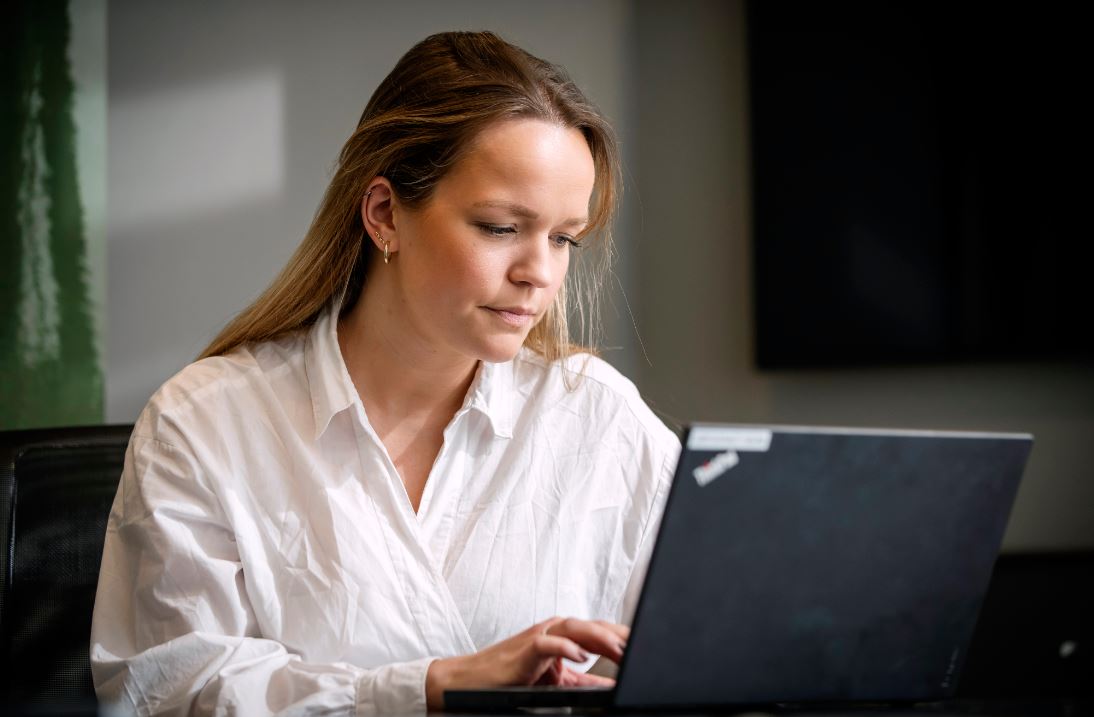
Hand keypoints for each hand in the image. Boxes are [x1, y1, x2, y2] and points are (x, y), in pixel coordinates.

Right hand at [425, 616, 628, 708]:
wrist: (472, 680)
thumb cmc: (512, 676)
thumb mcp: (556, 681)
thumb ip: (584, 682)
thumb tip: (612, 686)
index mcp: (564, 636)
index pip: (599, 633)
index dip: (623, 638)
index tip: (648, 646)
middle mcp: (554, 630)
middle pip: (592, 626)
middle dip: (619, 635)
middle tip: (644, 646)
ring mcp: (539, 636)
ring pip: (575, 628)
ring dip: (600, 638)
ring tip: (622, 651)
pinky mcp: (525, 649)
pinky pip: (548, 644)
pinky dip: (567, 647)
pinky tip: (583, 656)